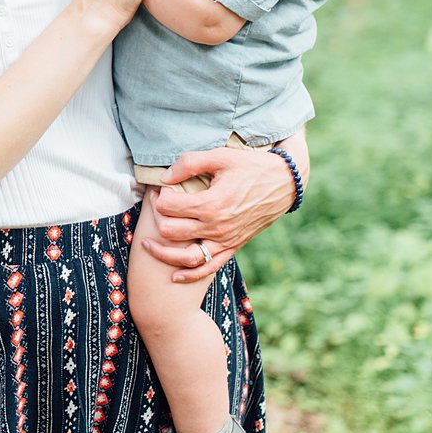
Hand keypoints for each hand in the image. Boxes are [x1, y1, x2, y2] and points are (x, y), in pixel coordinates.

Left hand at [140, 141, 299, 281]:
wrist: (284, 183)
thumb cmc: (251, 166)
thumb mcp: (220, 156)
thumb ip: (189, 163)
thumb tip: (164, 176)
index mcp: (212, 204)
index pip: (169, 207)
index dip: (159, 197)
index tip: (160, 190)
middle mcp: (217, 226)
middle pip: (171, 232)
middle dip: (157, 219)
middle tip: (156, 208)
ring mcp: (226, 240)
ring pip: (186, 257)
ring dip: (163, 253)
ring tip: (147, 244)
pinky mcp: (233, 247)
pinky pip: (209, 268)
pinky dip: (190, 275)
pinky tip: (174, 276)